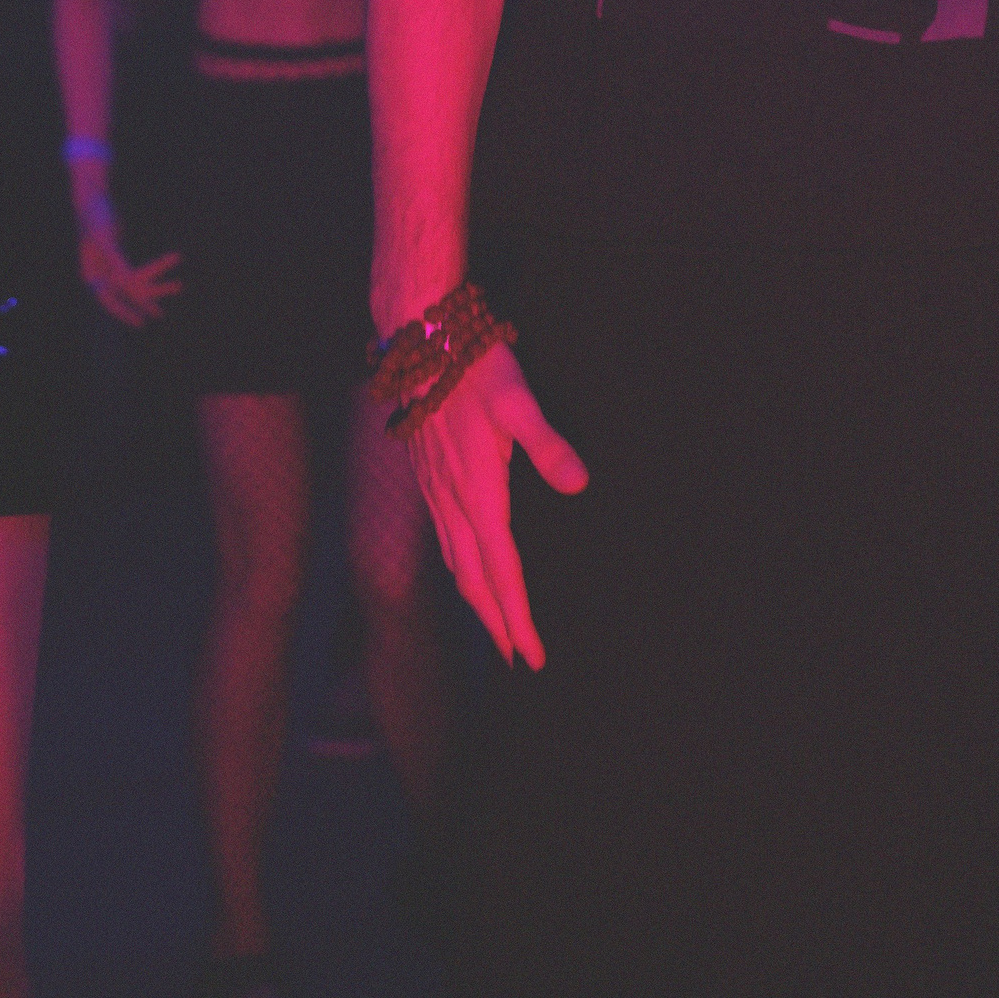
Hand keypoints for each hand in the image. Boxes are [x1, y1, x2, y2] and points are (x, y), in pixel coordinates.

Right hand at [75, 193, 181, 327]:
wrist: (94, 196)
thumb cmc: (96, 216)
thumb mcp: (105, 238)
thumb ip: (116, 261)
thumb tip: (128, 281)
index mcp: (91, 275)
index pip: (108, 300)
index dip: (124, 312)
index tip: (141, 321)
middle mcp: (102, 275)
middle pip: (126, 293)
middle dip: (145, 301)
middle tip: (160, 315)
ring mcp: (114, 267)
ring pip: (138, 282)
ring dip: (157, 284)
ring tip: (179, 286)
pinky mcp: (124, 258)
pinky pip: (143, 268)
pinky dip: (158, 267)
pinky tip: (174, 262)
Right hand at [405, 341, 587, 670]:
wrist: (420, 339)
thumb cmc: (473, 366)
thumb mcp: (517, 398)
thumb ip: (546, 443)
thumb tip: (578, 484)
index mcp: (477, 492)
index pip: (501, 571)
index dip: (518, 617)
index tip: (532, 655)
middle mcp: (452, 500)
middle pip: (474, 579)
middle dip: (497, 623)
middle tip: (519, 658)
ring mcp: (436, 490)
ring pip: (455, 563)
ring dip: (477, 602)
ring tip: (497, 630)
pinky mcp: (429, 477)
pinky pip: (443, 539)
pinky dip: (459, 570)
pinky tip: (465, 569)